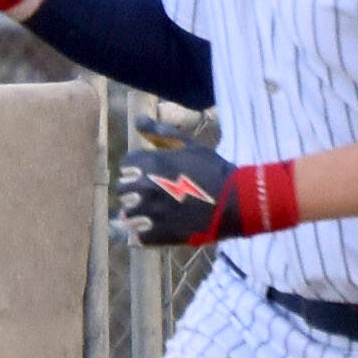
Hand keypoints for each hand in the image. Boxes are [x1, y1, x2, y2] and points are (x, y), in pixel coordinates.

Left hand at [117, 138, 300, 246]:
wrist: (235, 202)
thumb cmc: (214, 170)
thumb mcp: (189, 145)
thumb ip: (160, 132)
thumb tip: (137, 120)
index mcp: (151, 163)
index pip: (126, 165)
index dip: (138, 169)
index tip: (152, 174)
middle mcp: (145, 186)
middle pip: (123, 189)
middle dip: (136, 191)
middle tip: (157, 195)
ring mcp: (150, 212)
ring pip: (127, 214)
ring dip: (138, 214)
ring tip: (157, 214)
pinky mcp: (158, 235)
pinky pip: (136, 237)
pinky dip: (143, 235)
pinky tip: (156, 230)